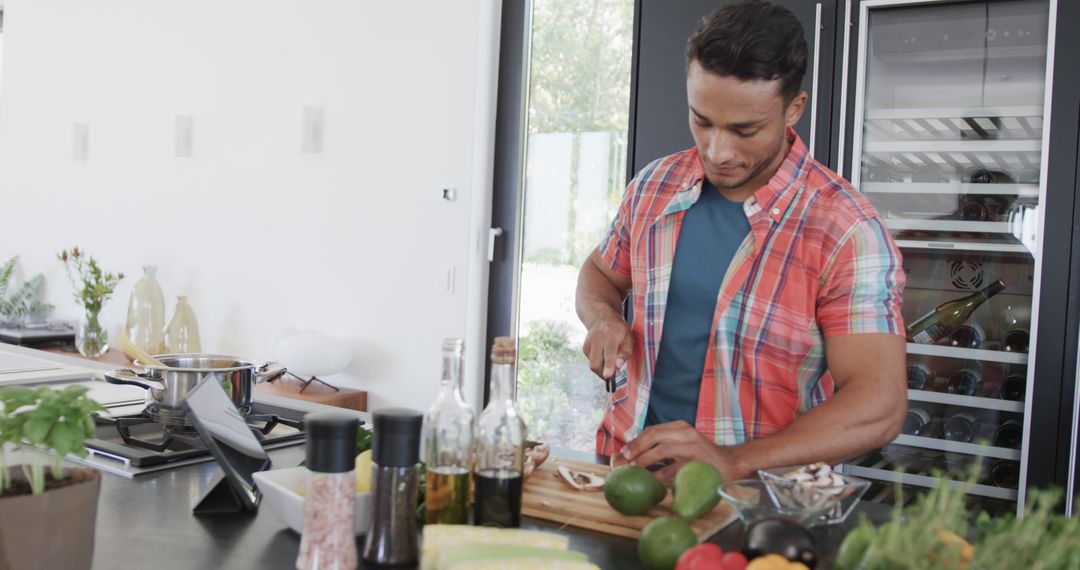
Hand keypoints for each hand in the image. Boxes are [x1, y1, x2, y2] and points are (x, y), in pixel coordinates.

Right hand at [582, 312, 632, 378]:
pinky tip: (603, 355)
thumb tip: (618, 366)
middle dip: (603, 373)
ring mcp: (589, 344)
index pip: (609, 353)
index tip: (608, 375)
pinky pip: (591, 361)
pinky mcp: (585, 348)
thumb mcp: (628, 338)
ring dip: (602, 368)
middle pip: (595, 363)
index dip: (609, 365)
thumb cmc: (617, 329)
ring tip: (609, 360)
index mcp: (610, 335)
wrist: (601, 318)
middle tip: (613, 374)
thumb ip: (626, 352)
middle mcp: (597, 339)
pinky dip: (598, 363)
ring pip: (592, 364)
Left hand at [620, 420, 737, 484]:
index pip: (653, 430)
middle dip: (637, 448)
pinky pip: (672, 469)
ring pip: (662, 450)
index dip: (636, 441)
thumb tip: (636, 453)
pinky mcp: (696, 463)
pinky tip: (651, 481)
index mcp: (681, 427)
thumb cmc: (702, 456)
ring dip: (644, 460)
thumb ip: (665, 443)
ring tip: (635, 469)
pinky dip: (658, 475)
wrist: (730, 463)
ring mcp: (692, 447)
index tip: (625, 451)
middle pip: (654, 436)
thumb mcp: (684, 442)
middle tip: (627, 460)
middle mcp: (686, 433)